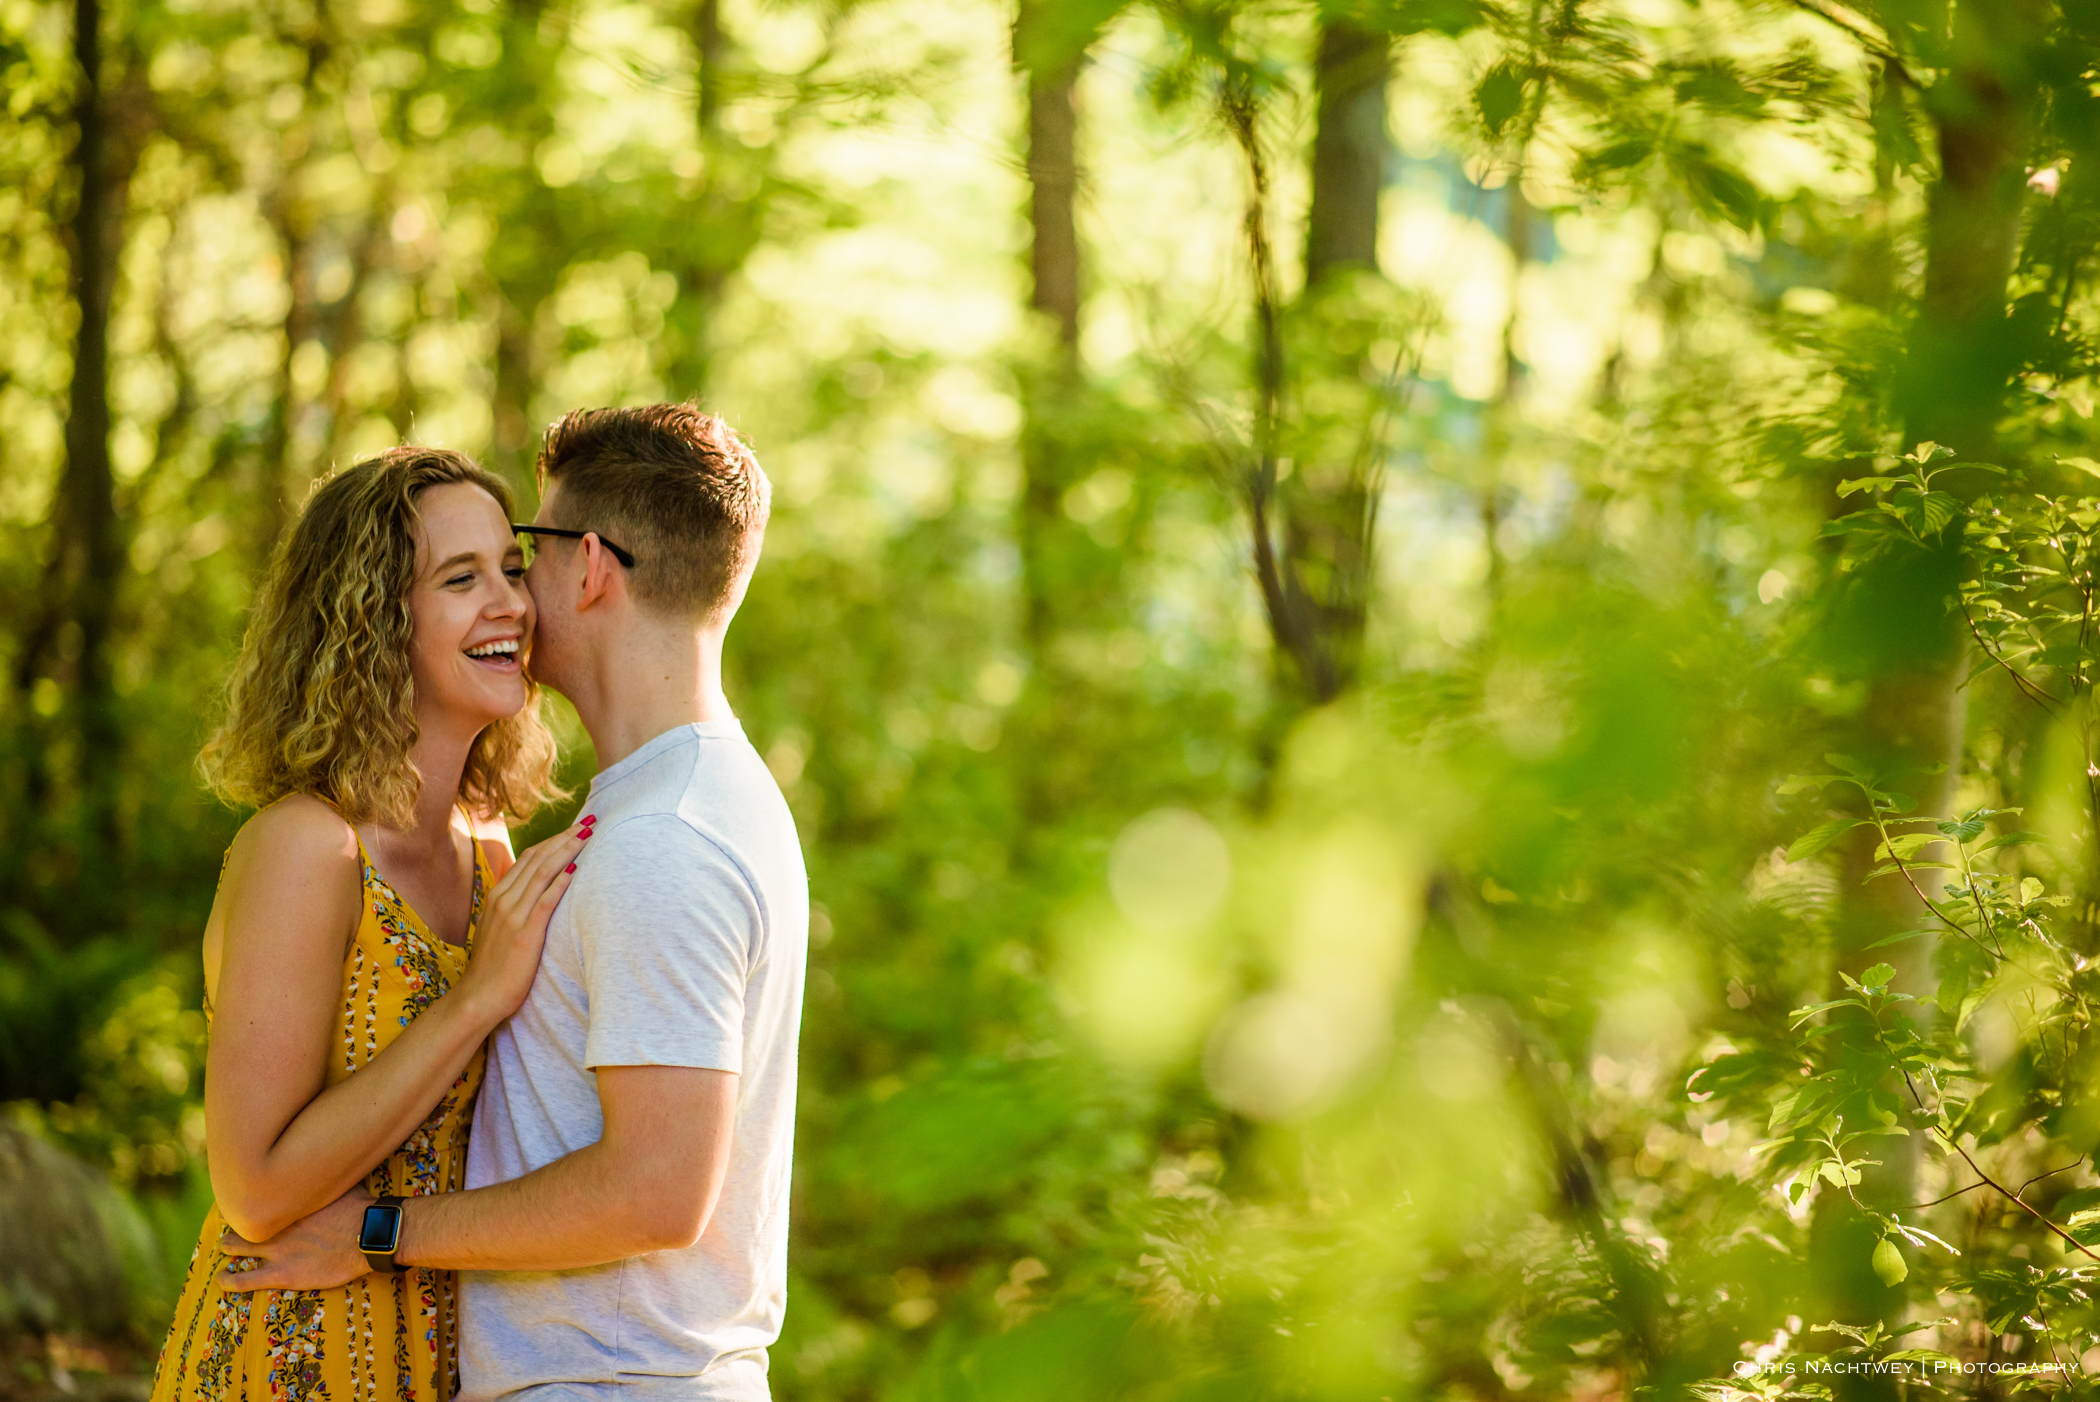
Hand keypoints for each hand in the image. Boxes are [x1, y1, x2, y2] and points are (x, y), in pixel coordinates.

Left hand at [216, 1188, 374, 1291]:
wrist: (370, 1237)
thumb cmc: (361, 1209)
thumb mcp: (345, 1182)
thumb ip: (331, 1175)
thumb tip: (334, 1155)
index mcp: (290, 1201)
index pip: (259, 1192)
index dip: (251, 1194)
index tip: (249, 1192)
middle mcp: (278, 1223)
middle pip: (242, 1217)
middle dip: (237, 1218)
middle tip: (238, 1220)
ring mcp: (277, 1249)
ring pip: (236, 1246)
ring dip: (229, 1246)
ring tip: (226, 1247)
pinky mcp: (282, 1273)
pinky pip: (245, 1280)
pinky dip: (229, 1281)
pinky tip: (221, 1279)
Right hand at [456, 816, 593, 1021]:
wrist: (479, 996)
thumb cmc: (495, 966)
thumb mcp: (500, 929)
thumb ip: (515, 909)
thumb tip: (537, 895)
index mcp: (498, 895)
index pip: (529, 857)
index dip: (554, 840)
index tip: (575, 828)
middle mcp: (503, 899)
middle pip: (537, 857)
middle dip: (565, 837)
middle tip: (589, 822)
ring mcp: (512, 914)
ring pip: (542, 872)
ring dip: (567, 850)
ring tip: (588, 836)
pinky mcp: (524, 933)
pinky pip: (545, 900)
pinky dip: (561, 881)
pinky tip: (576, 869)